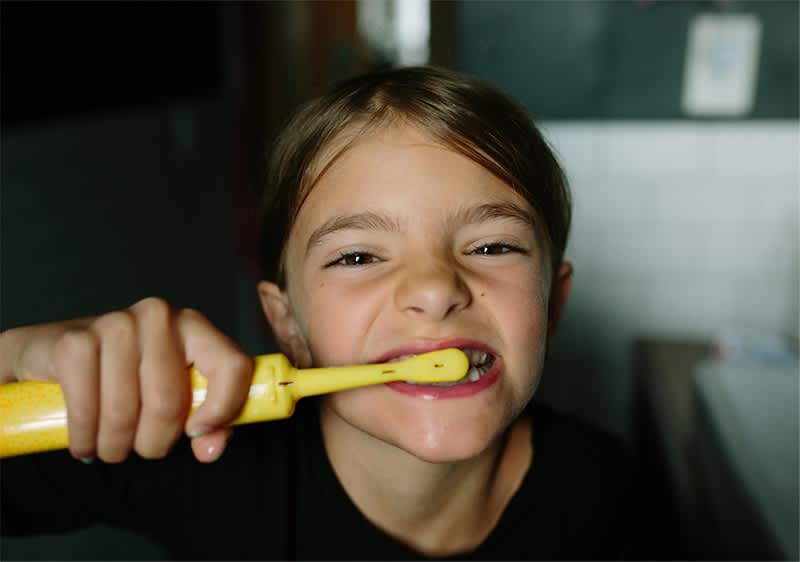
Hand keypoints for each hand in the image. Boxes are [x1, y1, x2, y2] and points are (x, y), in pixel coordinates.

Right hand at [0, 297, 252, 462]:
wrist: (56, 354)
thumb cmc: (128, 377)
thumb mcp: (175, 396)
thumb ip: (209, 423)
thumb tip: (209, 448)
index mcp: (195, 326)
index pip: (233, 366)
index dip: (222, 409)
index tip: (197, 433)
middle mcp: (159, 317)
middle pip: (170, 402)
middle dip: (154, 442)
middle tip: (141, 448)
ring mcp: (116, 324)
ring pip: (125, 414)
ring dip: (115, 447)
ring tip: (111, 446)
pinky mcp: (75, 342)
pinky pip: (86, 412)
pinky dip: (84, 439)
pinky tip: (84, 442)